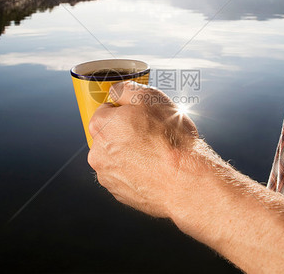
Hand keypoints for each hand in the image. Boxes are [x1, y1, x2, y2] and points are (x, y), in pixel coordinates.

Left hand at [87, 80, 200, 217]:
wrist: (186, 180)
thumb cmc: (170, 139)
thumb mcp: (151, 97)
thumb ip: (126, 89)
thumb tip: (115, 91)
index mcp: (101, 125)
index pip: (105, 111)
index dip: (125, 111)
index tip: (139, 116)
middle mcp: (97, 152)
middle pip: (108, 135)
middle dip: (125, 133)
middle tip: (150, 134)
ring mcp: (107, 176)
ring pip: (116, 157)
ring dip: (129, 154)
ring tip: (154, 154)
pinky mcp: (119, 194)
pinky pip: (124, 177)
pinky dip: (135, 172)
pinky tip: (153, 170)